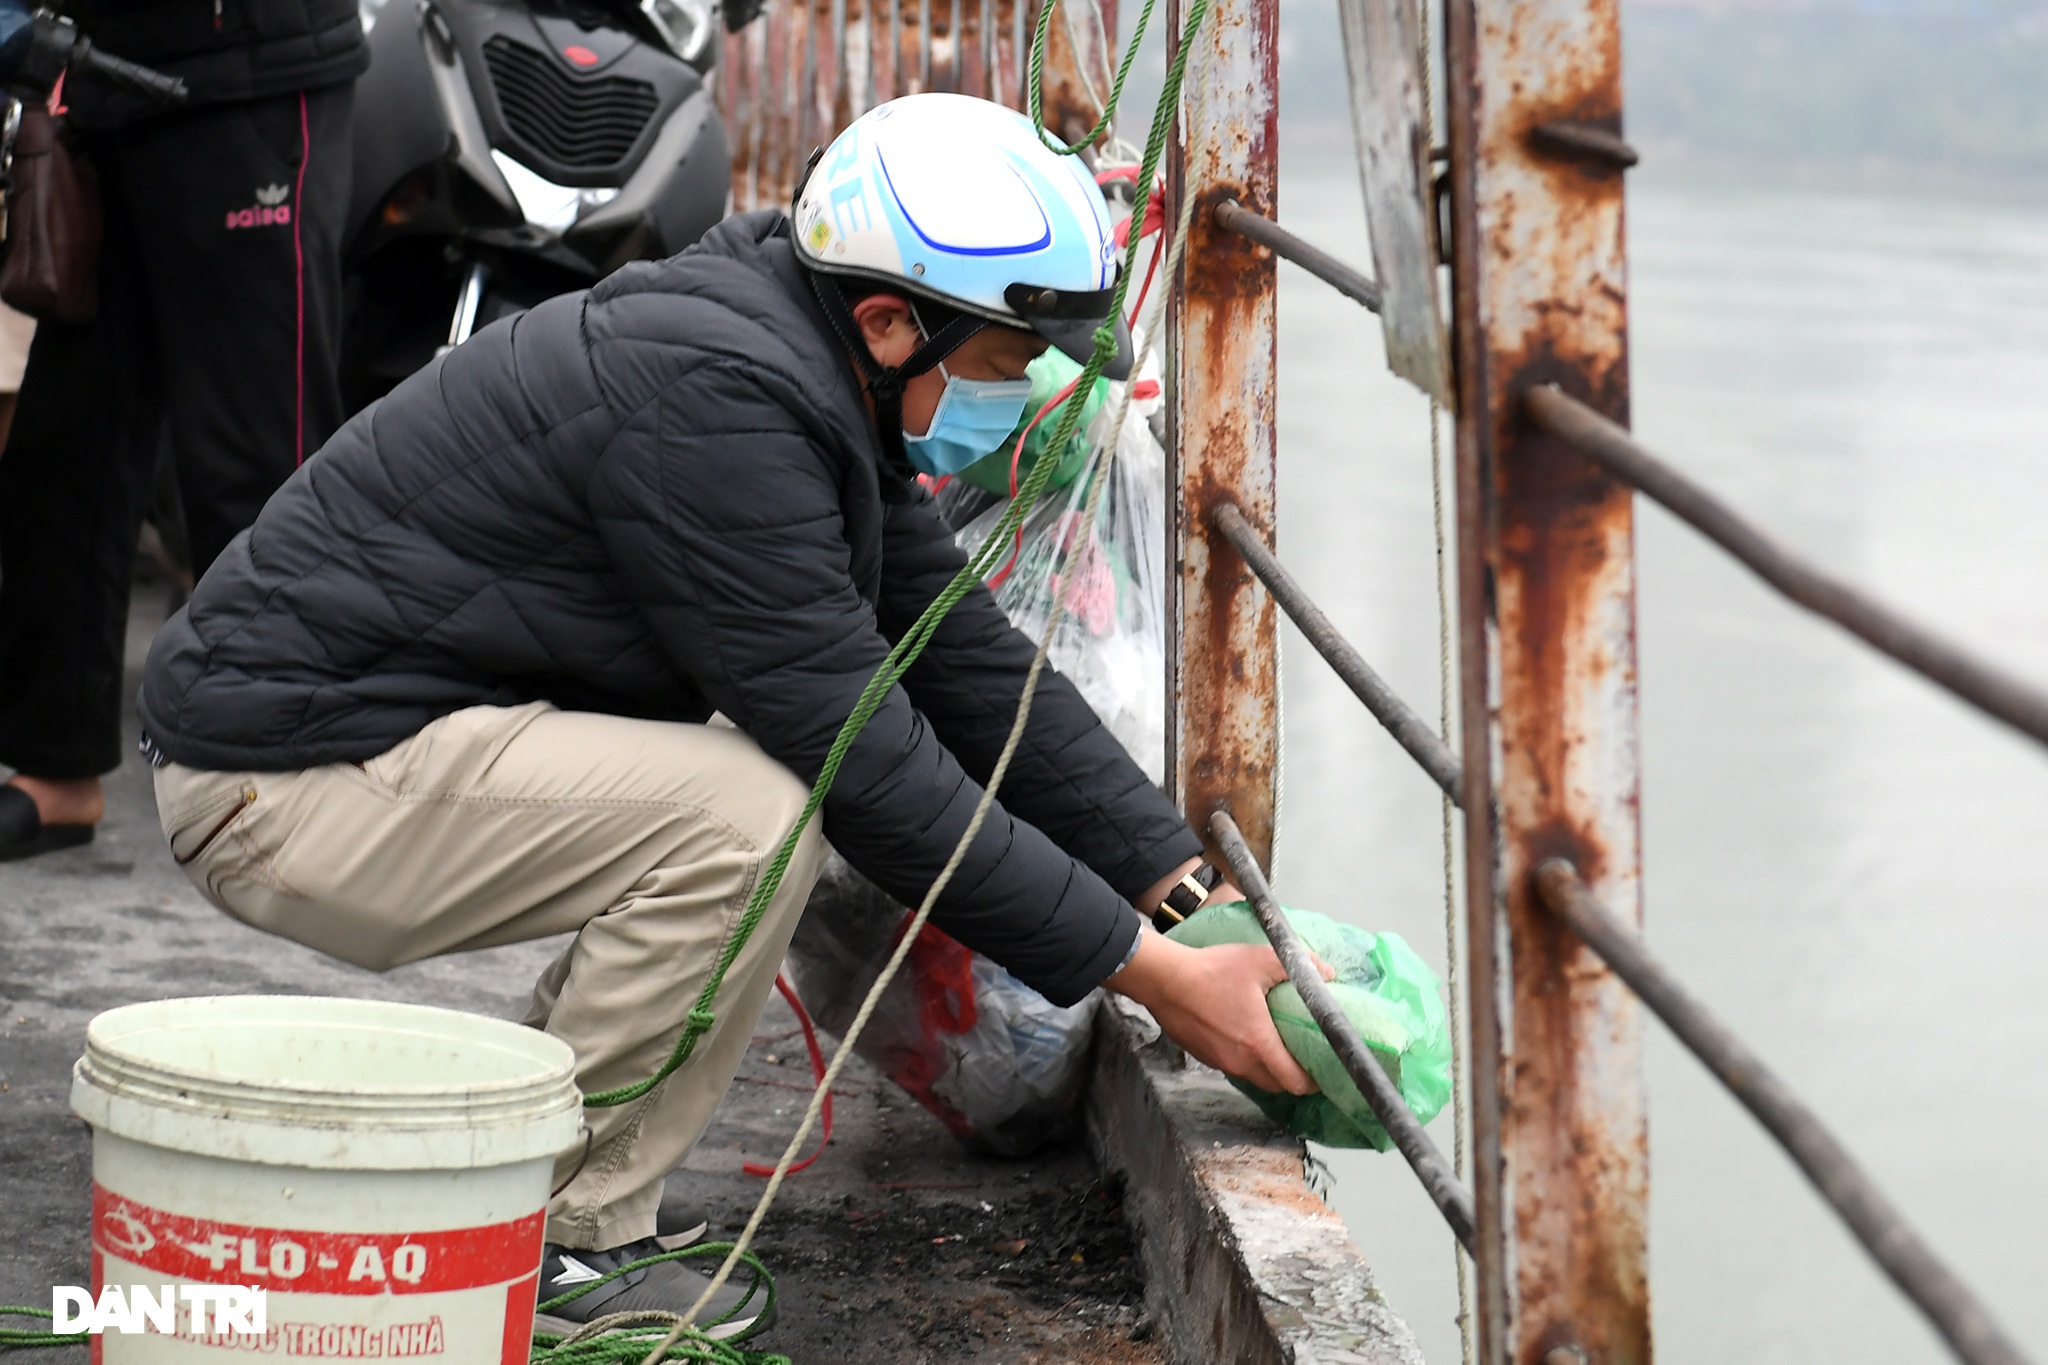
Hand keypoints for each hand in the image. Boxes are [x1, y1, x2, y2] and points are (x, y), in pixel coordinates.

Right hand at [1106, 928, 1328, 1095]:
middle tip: (1302, 1056)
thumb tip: (1325, 972)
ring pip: (1254, 1077)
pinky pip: (1233, 1066)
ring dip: (1268, 1068)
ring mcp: (1220, 1062)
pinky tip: (1243, 1035)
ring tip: (1275, 1045)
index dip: (1313, 1081)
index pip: (1295, 1083)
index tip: (1322, 1069)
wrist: (1164, 979)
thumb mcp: (1260, 960)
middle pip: (1277, 1085)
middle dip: (1293, 1077)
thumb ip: (1299, 965)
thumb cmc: (1211, 971)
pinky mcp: (1204, 1056)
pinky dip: (1245, 1059)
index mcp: (1259, 1044)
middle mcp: (1241, 1061)